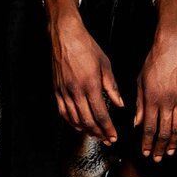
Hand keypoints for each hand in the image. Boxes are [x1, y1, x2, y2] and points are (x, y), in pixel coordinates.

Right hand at [50, 22, 123, 143]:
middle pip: (87, 121)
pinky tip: (77, 126)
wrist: (65, 36)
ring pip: (74, 119)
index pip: (100, 114)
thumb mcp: (105, 65)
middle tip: (106, 140)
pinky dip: (71, 122)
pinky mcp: (57, 90)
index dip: (107, 129)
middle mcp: (76, 91)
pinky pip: (62, 112)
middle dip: (98, 133)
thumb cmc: (86, 46)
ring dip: (85, 130)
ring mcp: (64, 92)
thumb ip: (112, 87)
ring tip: (95, 135)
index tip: (113, 137)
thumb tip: (120, 104)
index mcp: (90, 85)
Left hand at [134, 30, 176, 161]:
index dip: (146, 142)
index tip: (144, 152)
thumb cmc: (154, 62)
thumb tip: (136, 123)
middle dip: (158, 147)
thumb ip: (139, 104)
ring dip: (172, 142)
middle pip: (163, 131)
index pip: (148, 127)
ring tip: (169, 153)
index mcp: (152, 99)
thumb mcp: (140, 82)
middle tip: (156, 158)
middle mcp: (167, 102)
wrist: (173, 48)